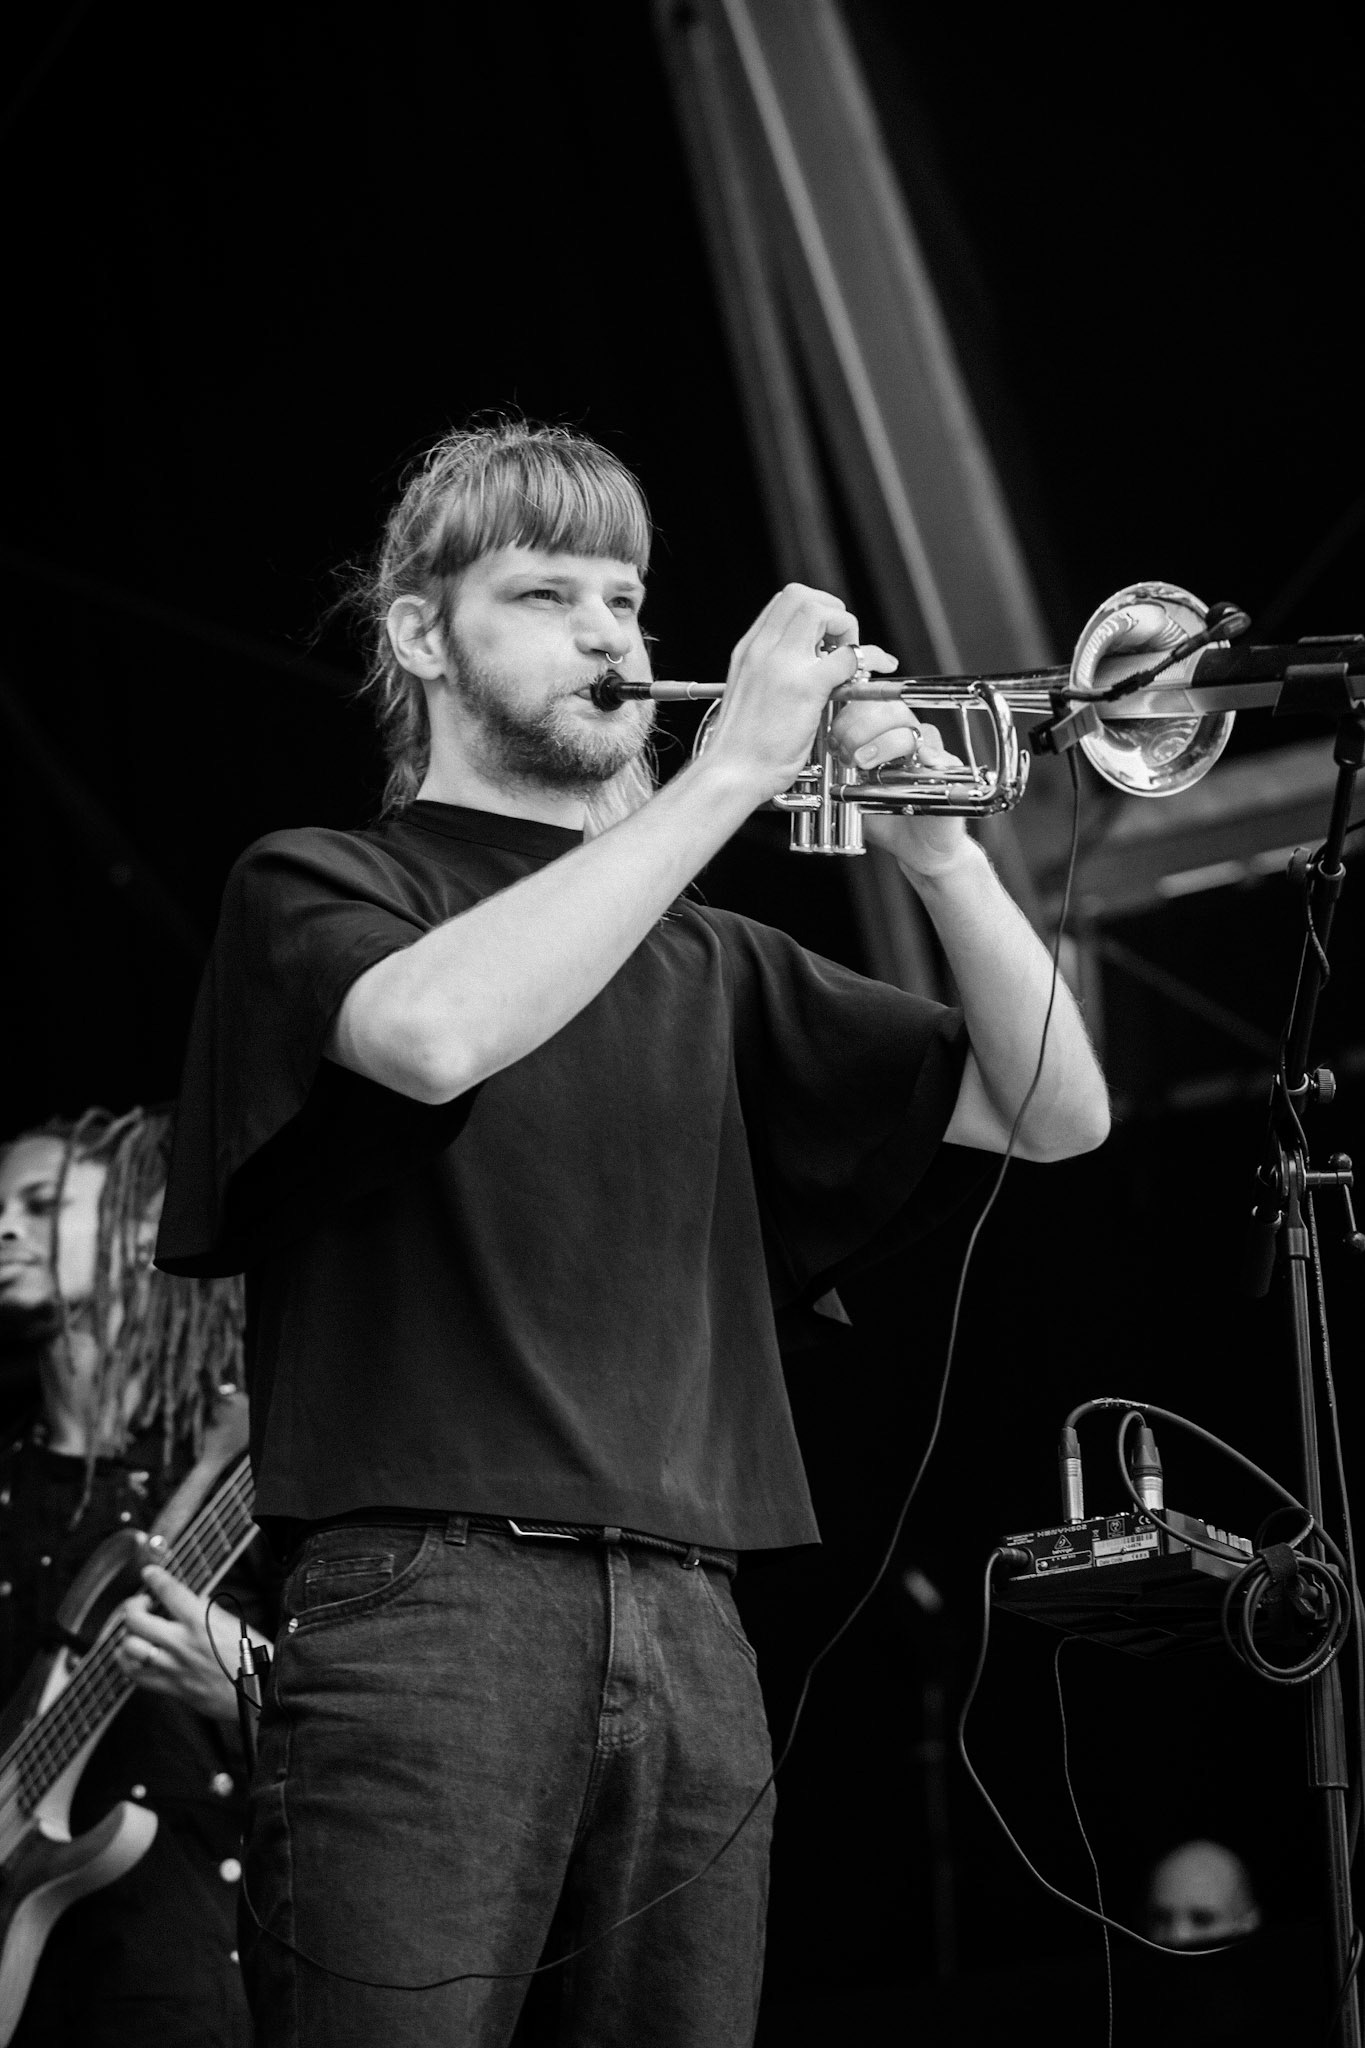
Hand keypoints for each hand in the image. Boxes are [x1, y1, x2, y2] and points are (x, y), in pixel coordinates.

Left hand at [117, 1563, 252, 1724]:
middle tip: (140, 1604)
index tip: (149, 1572)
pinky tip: (135, 1655)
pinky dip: (128, 1662)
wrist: (259, 1692)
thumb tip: (189, 1601)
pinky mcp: (171, 1687)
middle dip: (132, 1606)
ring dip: (127, 1635)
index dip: (154, 1577)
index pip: (169, 1591)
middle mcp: (182, 1643)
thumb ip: (206, 1612)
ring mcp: (173, 1667)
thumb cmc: (253, 1656)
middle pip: (136, 1620)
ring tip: (135, 1631)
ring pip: (129, 1648)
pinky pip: (136, 1675)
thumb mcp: (233, 1622)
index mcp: (201, 1622)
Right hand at [702, 583, 864, 801]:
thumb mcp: (749, 694)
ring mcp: (782, 665)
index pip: (784, 602)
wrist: (731, 772)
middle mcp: (762, 650)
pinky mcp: (805, 688)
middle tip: (840, 642)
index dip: (813, 609)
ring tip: (848, 660)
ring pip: (822, 612)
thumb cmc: (742, 746)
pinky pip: (847, 655)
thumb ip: (770, 673)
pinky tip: (865, 676)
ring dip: (845, 628)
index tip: (824, 637)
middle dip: (830, 610)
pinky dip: (865, 660)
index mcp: (749, 650)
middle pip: (802, 596)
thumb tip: (801, 665)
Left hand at [829, 694, 972, 878]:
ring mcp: (931, 754)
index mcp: (888, 737)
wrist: (919, 850)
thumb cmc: (889, 819)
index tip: (834, 736)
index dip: (852, 715)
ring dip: (884, 743)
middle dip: (863, 726)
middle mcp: (911, 740)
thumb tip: (813, 753)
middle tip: (847, 751)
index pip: (872, 707)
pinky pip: (940, 757)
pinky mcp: (949, 773)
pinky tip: (907, 767)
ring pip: (911, 731)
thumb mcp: (855, 793)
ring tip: (864, 763)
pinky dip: (924, 759)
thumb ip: (839, 771)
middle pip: (892, 711)